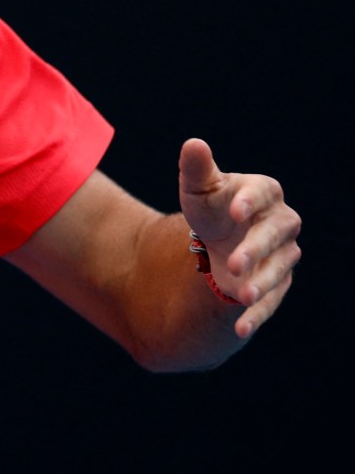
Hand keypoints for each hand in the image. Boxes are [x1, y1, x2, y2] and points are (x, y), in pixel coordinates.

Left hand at [179, 138, 301, 337]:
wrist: (217, 240)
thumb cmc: (211, 207)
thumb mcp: (198, 189)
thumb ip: (197, 168)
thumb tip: (193, 144)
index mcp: (264, 193)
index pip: (264, 193)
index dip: (251, 201)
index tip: (234, 210)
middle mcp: (280, 224)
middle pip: (275, 235)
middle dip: (255, 249)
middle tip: (232, 263)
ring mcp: (281, 256)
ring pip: (277, 270)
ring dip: (261, 284)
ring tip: (241, 295)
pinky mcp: (275, 283)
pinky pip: (271, 301)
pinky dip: (256, 316)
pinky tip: (239, 329)